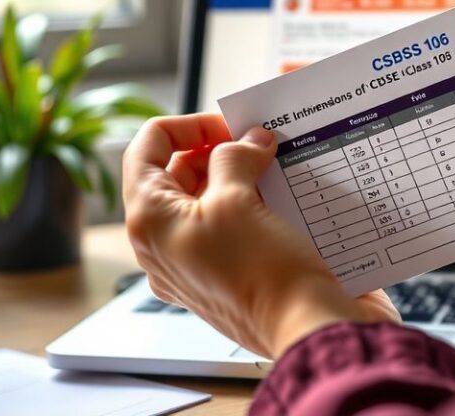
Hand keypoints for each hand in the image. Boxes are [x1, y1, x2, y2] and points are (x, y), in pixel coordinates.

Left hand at [123, 113, 399, 358]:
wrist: (306, 328)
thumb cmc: (262, 273)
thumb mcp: (237, 199)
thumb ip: (234, 157)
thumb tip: (248, 141)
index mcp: (151, 220)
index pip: (147, 147)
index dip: (188, 126)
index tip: (229, 126)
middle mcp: (165, 241)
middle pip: (178, 172)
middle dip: (217, 150)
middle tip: (259, 142)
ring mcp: (196, 259)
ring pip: (209, 197)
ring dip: (240, 174)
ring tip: (275, 164)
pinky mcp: (229, 271)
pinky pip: (232, 223)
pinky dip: (253, 201)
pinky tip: (283, 194)